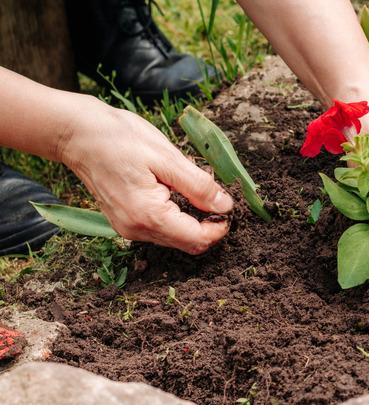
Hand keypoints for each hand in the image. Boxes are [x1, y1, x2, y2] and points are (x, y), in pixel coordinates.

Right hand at [58, 96, 233, 254]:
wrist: (75, 133)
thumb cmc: (118, 138)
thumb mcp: (166, 158)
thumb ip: (199, 186)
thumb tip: (225, 206)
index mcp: (148, 216)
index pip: (197, 238)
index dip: (219, 227)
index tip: (229, 207)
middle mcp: (136, 230)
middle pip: (188, 243)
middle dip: (209, 226)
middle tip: (218, 197)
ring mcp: (128, 228)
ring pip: (175, 238)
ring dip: (193, 222)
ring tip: (198, 191)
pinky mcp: (125, 221)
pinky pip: (161, 229)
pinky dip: (177, 218)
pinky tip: (178, 194)